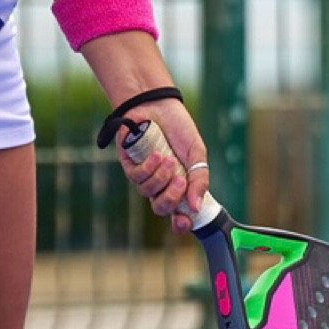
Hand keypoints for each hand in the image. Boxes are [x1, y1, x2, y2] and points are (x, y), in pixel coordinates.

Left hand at [116, 101, 209, 232]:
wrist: (158, 105)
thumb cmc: (179, 129)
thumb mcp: (197, 154)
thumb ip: (199, 180)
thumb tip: (196, 207)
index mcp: (178, 184)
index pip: (178, 212)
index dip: (180, 223)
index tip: (184, 222)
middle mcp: (160, 184)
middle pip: (161, 208)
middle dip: (171, 198)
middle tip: (180, 181)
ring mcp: (144, 175)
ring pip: (148, 193)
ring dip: (161, 178)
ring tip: (168, 159)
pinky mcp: (129, 165)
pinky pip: (136, 177)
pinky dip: (148, 168)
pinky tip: (156, 154)